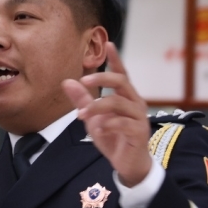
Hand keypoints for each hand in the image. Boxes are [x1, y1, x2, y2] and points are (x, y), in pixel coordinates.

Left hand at [61, 42, 151, 186]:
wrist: (128, 164)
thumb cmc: (113, 137)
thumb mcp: (93, 118)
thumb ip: (82, 100)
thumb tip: (67, 81)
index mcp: (125, 97)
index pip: (122, 74)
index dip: (116, 59)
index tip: (109, 43)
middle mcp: (135, 103)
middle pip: (121, 81)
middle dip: (102, 78)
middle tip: (84, 82)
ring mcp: (139, 117)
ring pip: (118, 102)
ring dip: (97, 107)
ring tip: (81, 115)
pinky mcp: (139, 132)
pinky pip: (123, 123)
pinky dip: (107, 125)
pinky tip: (98, 130)